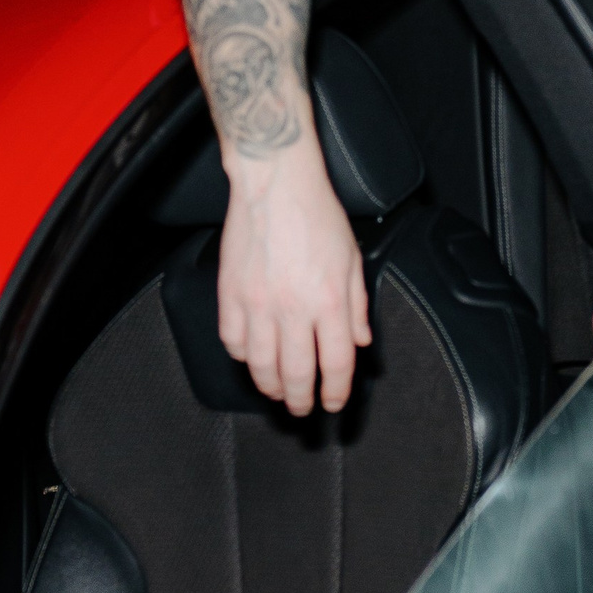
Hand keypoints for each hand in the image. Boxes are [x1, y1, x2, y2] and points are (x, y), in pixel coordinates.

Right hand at [216, 137, 370, 415]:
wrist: (276, 183)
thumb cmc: (317, 214)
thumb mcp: (352, 259)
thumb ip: (357, 305)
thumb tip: (361, 342)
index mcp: (329, 301)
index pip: (335, 364)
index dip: (336, 392)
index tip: (333, 403)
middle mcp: (293, 308)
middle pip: (297, 374)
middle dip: (302, 400)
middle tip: (303, 409)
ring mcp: (258, 303)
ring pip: (261, 366)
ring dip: (271, 387)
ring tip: (278, 392)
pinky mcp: (231, 294)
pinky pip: (234, 341)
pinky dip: (242, 357)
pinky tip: (251, 358)